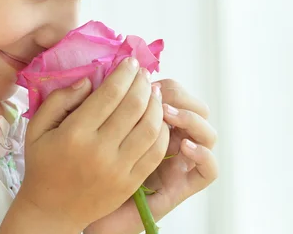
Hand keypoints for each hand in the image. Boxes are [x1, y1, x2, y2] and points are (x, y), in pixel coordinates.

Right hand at [13, 58, 169, 231]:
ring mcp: (119, 168)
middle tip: (143, 72)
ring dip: (156, 104)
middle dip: (142, 83)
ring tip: (153, 92)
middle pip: (134, 106)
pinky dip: (162, 131)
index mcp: (75, 134)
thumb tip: (88, 80)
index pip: (110, 94)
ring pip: (150, 127)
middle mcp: (100, 150)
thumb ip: (58, 100)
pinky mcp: (131, 182)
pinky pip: (156, 152)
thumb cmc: (42, 165)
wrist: (52, 211)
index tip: (130, 62)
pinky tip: (157, 118)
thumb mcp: (37, 128)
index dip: (124, 73)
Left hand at [85, 79, 217, 233]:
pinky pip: (208, 170)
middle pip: (195, 108)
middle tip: (156, 94)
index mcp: (149, 124)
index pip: (172, 94)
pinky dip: (203, 155)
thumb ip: (85, 109)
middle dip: (179, 96)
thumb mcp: (84, 136)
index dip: (162, 84)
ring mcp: (179, 164)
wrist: (90, 214)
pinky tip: (185, 146)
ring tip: (167, 114)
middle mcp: (170, 141)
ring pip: (207, 134)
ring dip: (191, 119)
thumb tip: (88, 82)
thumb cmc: (86, 174)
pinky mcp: (182, 187)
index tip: (141, 77)